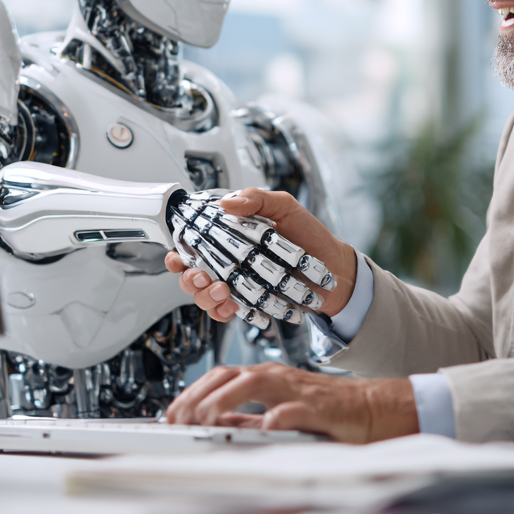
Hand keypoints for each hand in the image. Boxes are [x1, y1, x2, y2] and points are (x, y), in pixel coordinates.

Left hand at [164, 363, 417, 443]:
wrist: (371, 408)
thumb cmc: (326, 410)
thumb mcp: (277, 411)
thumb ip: (246, 417)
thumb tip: (211, 423)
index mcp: (266, 378)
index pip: (219, 377)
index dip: (191, 393)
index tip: (171, 412)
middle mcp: (277, 377)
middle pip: (229, 376)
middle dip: (198, 396)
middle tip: (178, 418)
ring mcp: (298, 390)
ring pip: (256, 384)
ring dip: (225, 399)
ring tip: (204, 418)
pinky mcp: (320, 407)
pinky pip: (296, 409)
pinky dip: (279, 416)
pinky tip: (265, 426)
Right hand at [166, 188, 358, 320]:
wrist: (334, 269)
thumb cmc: (311, 236)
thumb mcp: (285, 207)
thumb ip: (257, 199)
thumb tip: (228, 202)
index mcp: (231, 237)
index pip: (193, 245)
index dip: (178, 253)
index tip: (178, 256)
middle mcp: (230, 262)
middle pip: (191, 275)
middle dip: (189, 279)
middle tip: (203, 276)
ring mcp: (238, 284)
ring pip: (204, 297)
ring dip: (206, 297)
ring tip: (223, 291)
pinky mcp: (250, 304)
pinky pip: (227, 313)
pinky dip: (226, 313)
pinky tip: (234, 307)